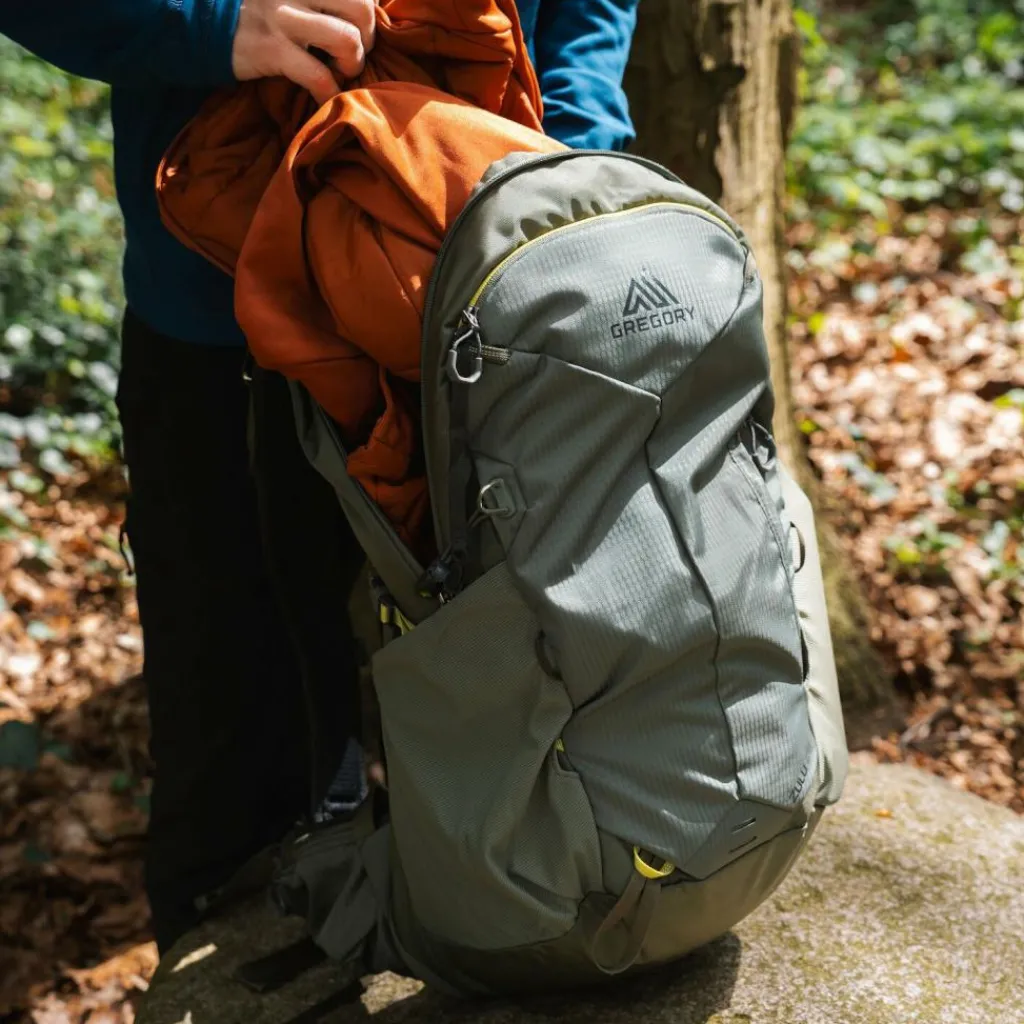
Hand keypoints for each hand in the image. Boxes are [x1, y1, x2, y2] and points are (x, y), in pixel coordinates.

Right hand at [232, 0, 376, 104]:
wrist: (199, 20)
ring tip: (340, 70)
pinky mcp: (271, 49)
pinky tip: (325, 97)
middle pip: (362, 7)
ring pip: (347, 39)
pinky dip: (329, 94)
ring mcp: (283, 17)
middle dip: (369, 36)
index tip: (359, 24)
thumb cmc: (253, 7)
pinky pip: (318, 77)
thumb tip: (366, 6)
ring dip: (352, 63)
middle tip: (354, 50)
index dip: (370, 7)